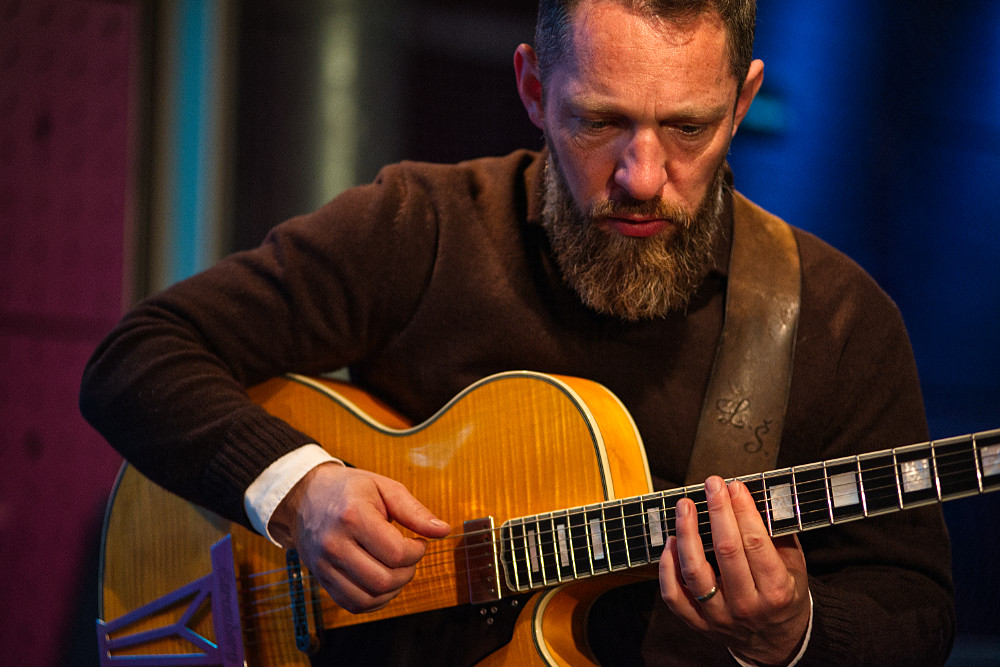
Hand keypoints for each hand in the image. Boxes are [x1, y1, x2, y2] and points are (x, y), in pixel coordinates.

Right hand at [269, 462, 450, 612]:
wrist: (305, 495)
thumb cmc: (349, 490)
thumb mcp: (384, 488)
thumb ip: (414, 511)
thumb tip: (443, 531)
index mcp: (352, 516)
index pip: (395, 553)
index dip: (417, 552)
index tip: (418, 543)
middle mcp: (334, 544)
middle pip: (383, 580)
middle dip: (407, 572)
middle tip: (409, 557)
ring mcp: (324, 565)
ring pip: (369, 598)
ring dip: (393, 589)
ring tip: (396, 569)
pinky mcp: (321, 579)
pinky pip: (353, 604)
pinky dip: (375, 600)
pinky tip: (382, 582)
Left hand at [659, 476, 810, 664]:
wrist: (777, 643)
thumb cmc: (785, 597)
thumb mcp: (796, 568)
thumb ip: (778, 535)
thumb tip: (756, 496)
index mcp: (776, 591)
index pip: (756, 543)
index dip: (744, 511)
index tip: (735, 487)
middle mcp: (747, 606)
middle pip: (726, 552)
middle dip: (718, 512)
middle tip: (712, 485)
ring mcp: (719, 617)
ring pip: (694, 573)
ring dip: (687, 534)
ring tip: (685, 506)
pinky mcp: (698, 623)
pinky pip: (673, 595)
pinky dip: (667, 567)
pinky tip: (670, 542)